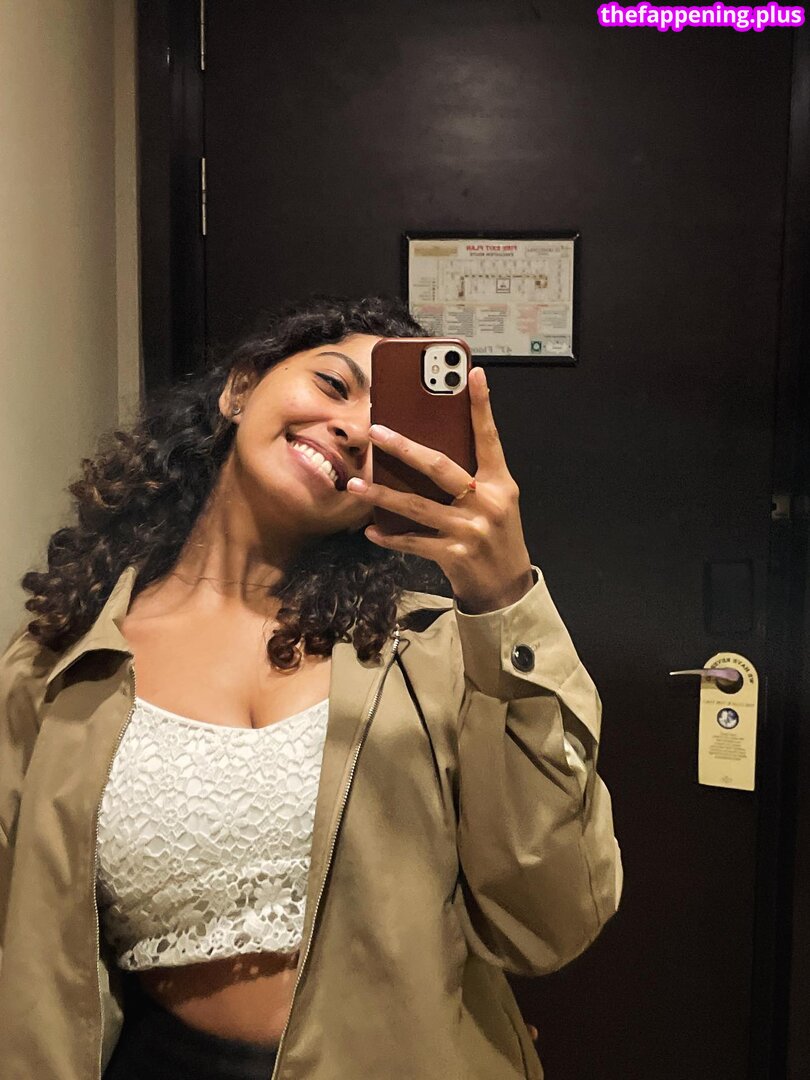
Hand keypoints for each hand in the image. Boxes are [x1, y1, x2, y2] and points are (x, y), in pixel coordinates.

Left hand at [346, 367, 533, 613]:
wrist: (507, 587)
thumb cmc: (495, 536)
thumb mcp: (496, 501)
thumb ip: (471, 477)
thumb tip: (427, 451)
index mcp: (500, 483)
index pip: (489, 437)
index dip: (482, 406)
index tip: (473, 374)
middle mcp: (487, 502)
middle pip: (440, 467)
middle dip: (404, 448)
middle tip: (376, 432)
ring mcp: (469, 529)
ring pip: (417, 505)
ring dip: (382, 494)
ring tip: (356, 484)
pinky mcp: (454, 554)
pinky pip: (413, 541)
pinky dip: (390, 536)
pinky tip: (371, 529)